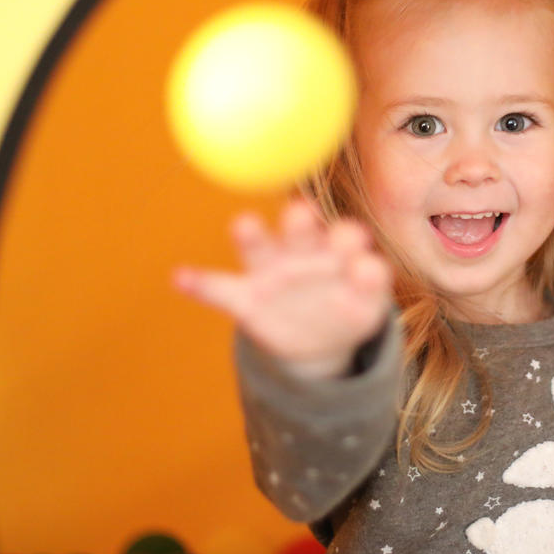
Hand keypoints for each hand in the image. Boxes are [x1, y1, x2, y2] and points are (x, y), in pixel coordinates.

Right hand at [173, 197, 392, 379]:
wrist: (319, 341)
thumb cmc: (348, 308)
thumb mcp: (366, 303)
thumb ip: (369, 284)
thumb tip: (371, 266)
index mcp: (335, 251)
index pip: (341, 238)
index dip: (346, 238)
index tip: (354, 238)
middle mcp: (300, 253)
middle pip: (300, 232)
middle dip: (300, 222)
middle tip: (302, 211)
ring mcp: (269, 274)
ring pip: (259, 249)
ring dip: (251, 236)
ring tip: (244, 224)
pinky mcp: (244, 298)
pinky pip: (218, 289)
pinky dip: (199, 283)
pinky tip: (181, 277)